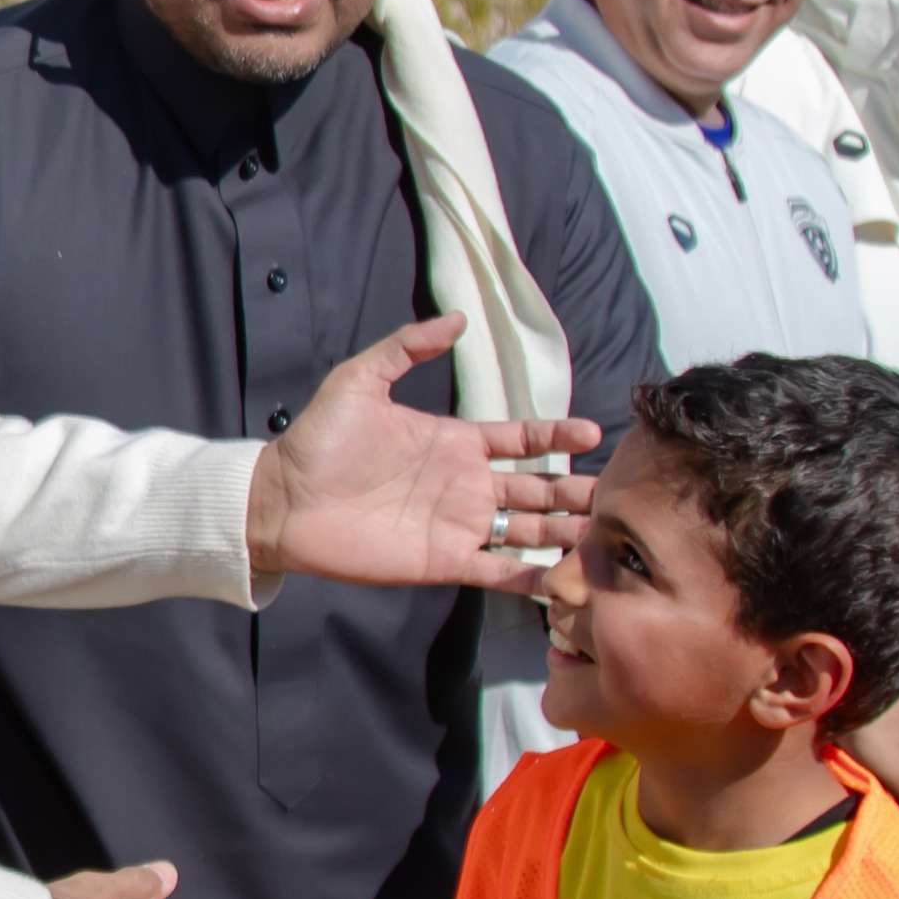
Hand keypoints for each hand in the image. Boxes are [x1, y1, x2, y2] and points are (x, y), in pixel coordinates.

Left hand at [244, 316, 604, 593]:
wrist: (282, 498)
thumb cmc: (318, 440)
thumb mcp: (362, 380)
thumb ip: (408, 347)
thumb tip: (457, 318)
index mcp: (455, 442)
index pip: (522, 439)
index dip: (557, 437)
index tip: (593, 434)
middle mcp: (466, 485)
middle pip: (538, 489)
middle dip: (577, 491)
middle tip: (616, 494)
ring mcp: (458, 526)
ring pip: (528, 530)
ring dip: (566, 533)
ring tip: (605, 535)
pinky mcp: (443, 562)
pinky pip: (497, 572)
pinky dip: (532, 577)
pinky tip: (564, 579)